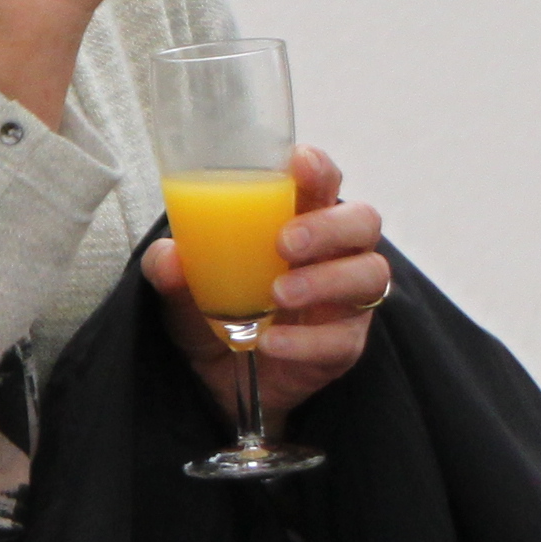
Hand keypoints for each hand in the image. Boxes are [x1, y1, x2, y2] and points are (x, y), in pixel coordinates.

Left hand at [140, 144, 389, 424]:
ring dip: (325, 281)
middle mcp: (333, 254)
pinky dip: (305, 341)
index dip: (319, 168)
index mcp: (298, 220)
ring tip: (277, 295)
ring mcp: (346, 300)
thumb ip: (170, 267)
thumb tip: (169, 258)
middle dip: (329, 227)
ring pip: (370, 275)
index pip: (323, 181)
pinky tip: (271, 343)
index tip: (299, 162)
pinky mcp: (344, 345)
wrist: (216, 379)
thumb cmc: (210, 311)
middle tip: (284, 243)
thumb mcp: (178, 288)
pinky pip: (343, 338)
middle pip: (363, 221)